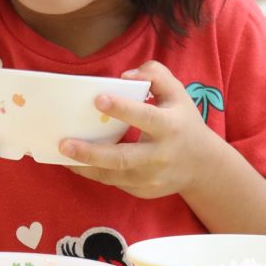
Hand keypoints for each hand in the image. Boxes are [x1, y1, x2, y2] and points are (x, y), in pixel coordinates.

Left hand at [59, 61, 222, 198]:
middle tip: (65, 143)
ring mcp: (151, 178)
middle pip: (123, 157)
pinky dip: (93, 173)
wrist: (203, 165)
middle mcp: (160, 155)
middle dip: (92, 152)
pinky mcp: (143, 191)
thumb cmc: (183, 122)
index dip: (122, 109)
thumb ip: (155, 74)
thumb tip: (125, 76)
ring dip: (85, 166)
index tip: (98, 99)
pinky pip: (114, 182)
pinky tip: (75, 163)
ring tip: (62, 154)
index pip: (145, 117)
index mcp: (170, 127)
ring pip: (113, 175)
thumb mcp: (177, 93)